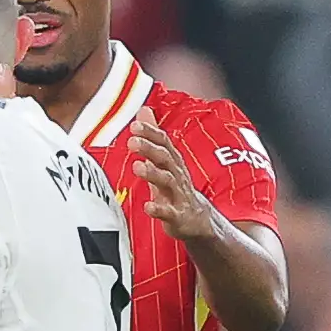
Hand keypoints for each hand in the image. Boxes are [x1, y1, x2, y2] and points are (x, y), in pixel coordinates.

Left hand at [130, 114, 218, 244]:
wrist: (198, 221)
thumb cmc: (176, 189)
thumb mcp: (165, 161)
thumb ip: (152, 137)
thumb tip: (144, 110)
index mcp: (172, 162)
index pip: (164, 142)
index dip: (151, 133)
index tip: (135, 125)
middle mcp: (176, 175)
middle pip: (165, 158)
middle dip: (150, 148)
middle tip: (132, 141)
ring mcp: (178, 195)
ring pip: (167, 181)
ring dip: (153, 173)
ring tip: (137, 167)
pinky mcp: (177, 216)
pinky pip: (169, 213)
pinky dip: (158, 210)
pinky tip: (148, 207)